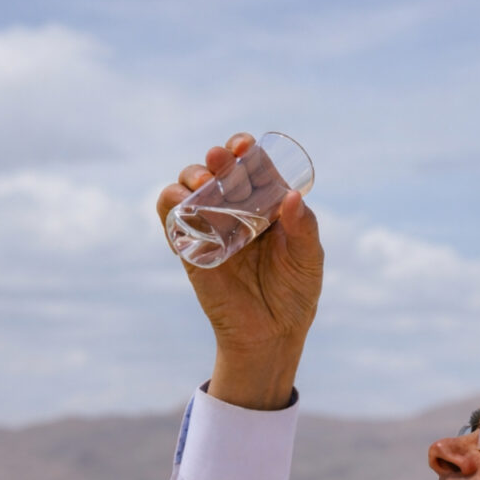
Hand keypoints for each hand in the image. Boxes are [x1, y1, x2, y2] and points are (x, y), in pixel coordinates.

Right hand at [157, 132, 324, 409]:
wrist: (272, 334)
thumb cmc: (295, 293)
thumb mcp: (307, 259)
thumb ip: (304, 228)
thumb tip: (293, 197)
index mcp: (265, 206)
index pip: (251, 167)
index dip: (244, 150)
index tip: (244, 145)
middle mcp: (235, 211)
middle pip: (219, 171)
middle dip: (218, 159)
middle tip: (223, 159)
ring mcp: (210, 227)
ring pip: (191, 187)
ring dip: (193, 175)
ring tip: (206, 182)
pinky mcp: (189, 248)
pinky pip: (171, 217)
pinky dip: (171, 201)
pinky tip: (183, 200)